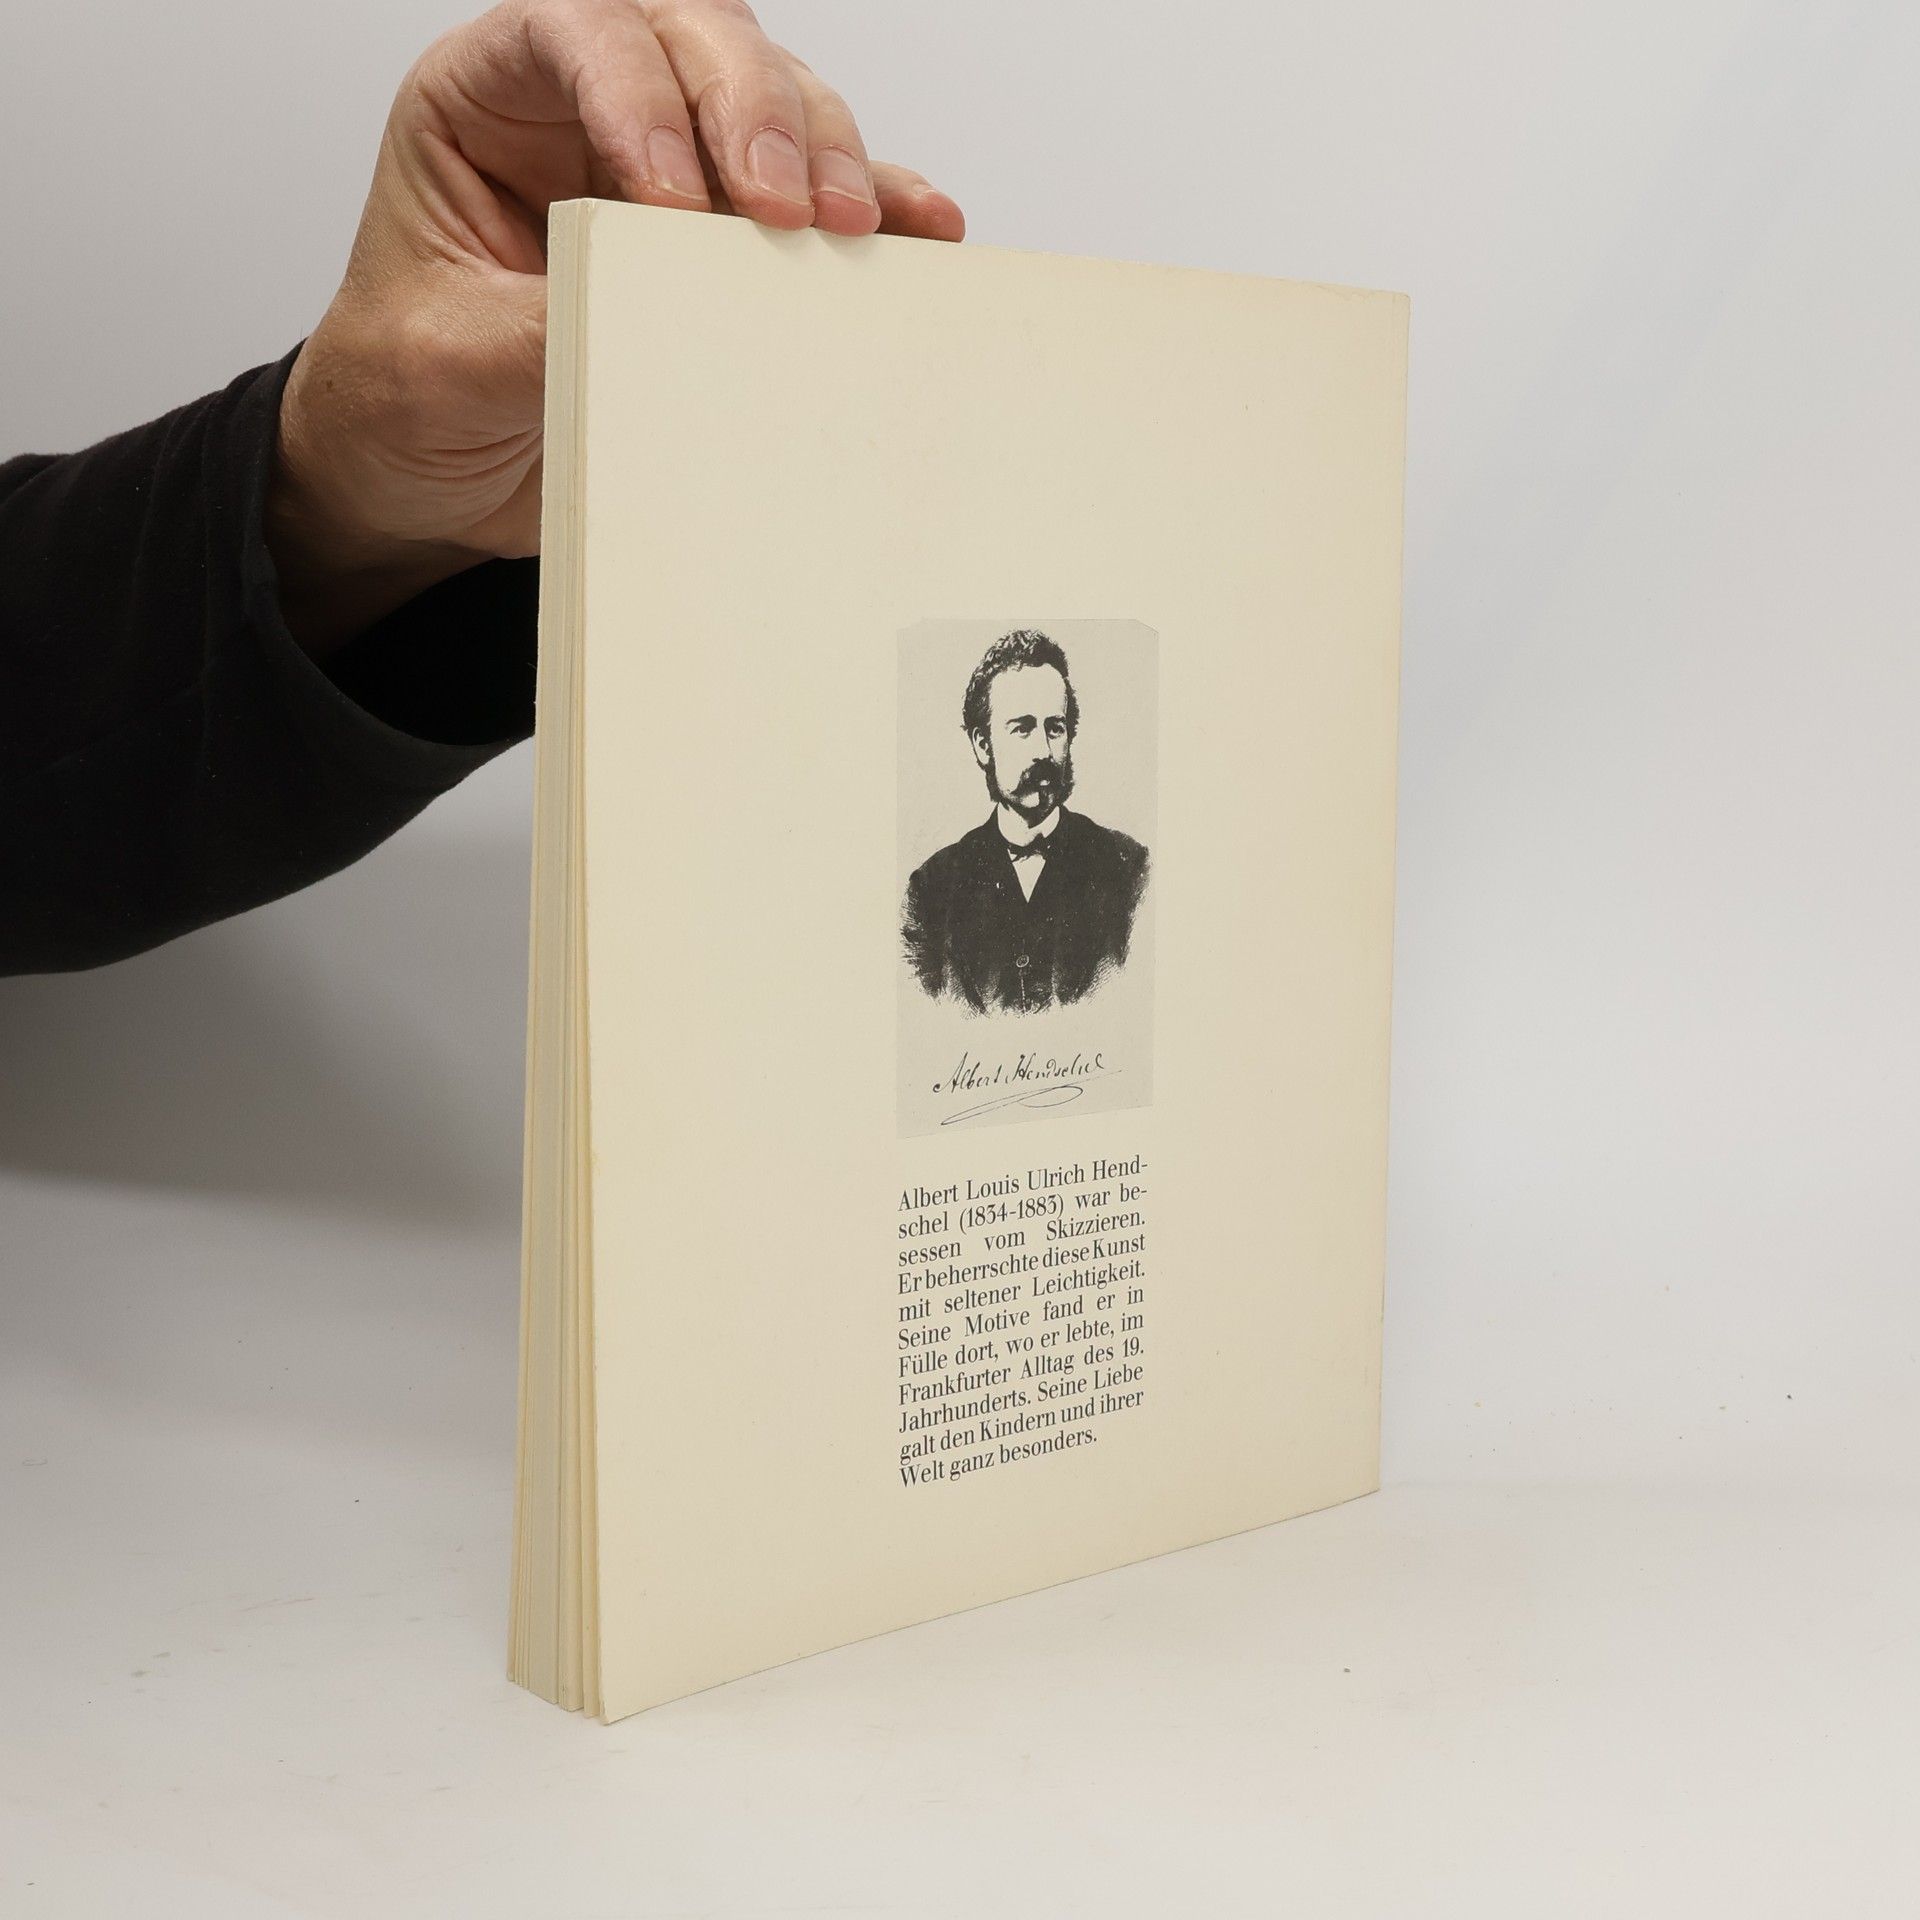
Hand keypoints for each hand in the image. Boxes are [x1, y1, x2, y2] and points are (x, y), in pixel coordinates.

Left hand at [267, 0, 963, 652]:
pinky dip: (877, 205)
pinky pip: (815, 195)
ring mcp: (670, 163)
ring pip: (773, 98)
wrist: (425, 476)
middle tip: (785, 208)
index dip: (637, 93)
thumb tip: (655, 311)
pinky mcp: (730, 240)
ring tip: (848, 229)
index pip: (577, 31)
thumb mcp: (449, 361)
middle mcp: (585, 107)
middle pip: (697, 39)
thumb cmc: (404, 394)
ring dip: (823, 153)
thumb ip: (540, 325)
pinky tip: (919, 227)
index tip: (672, 200)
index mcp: (487, 97)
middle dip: (755, 111)